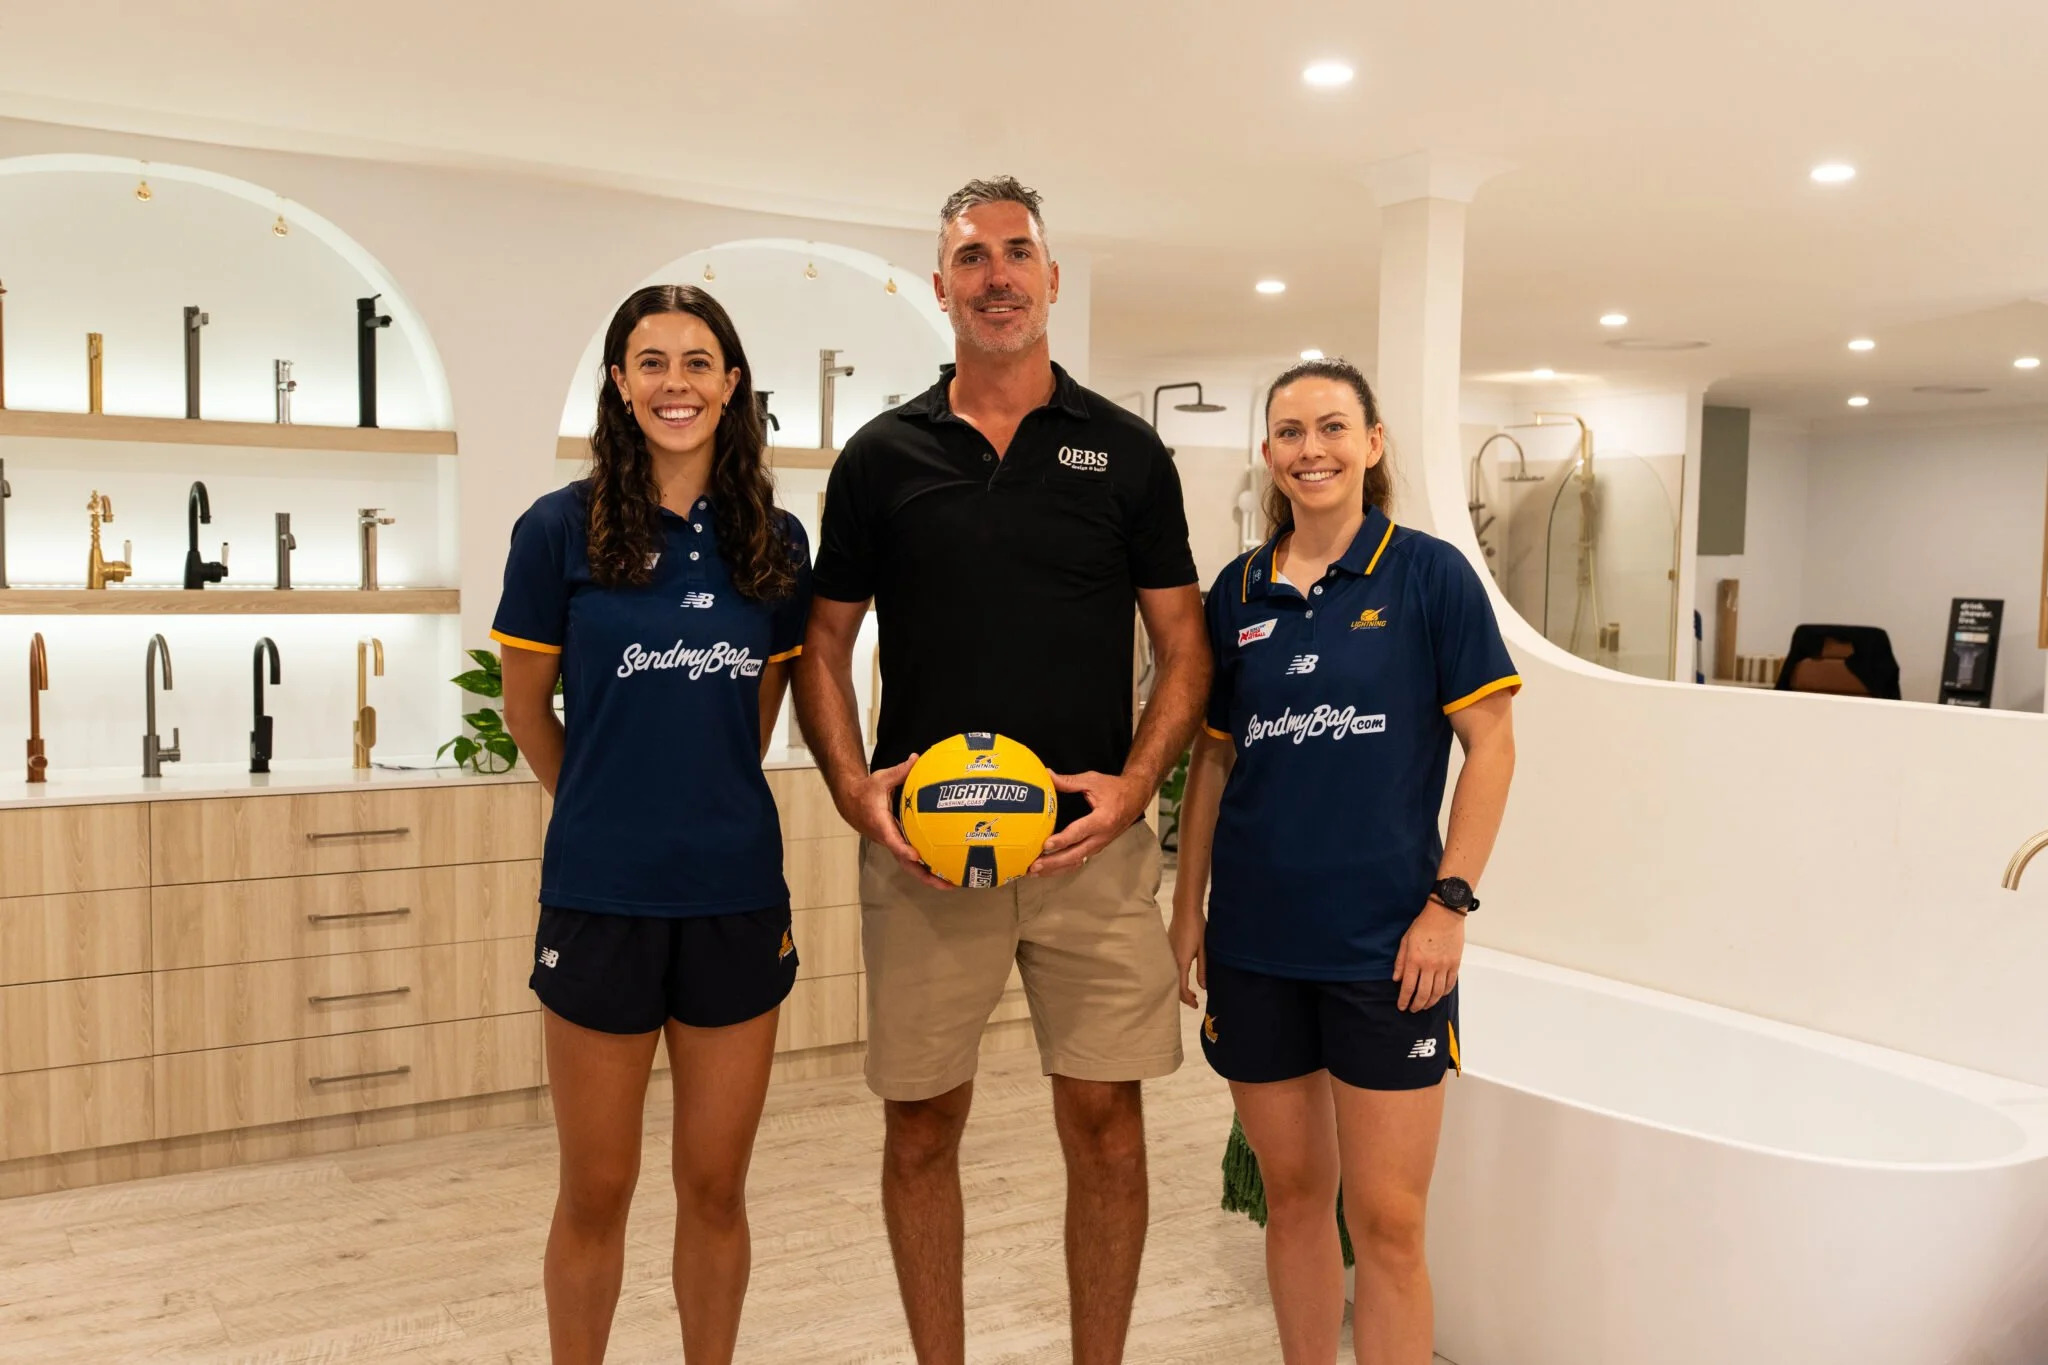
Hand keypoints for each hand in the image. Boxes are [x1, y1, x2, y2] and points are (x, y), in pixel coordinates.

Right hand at [830, 753, 952, 890]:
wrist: (850, 803)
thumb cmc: (865, 791)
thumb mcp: (880, 778)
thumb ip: (899, 771)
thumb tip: (916, 758)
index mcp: (881, 825)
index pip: (893, 841)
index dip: (904, 849)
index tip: (917, 855)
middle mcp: (888, 839)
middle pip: (906, 863)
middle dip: (925, 876)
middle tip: (946, 883)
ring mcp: (893, 844)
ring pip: (910, 865)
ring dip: (929, 876)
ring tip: (951, 882)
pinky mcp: (897, 844)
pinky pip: (912, 859)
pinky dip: (926, 866)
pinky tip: (944, 867)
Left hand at [1029, 769, 1146, 875]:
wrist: (1136, 798)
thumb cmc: (1115, 789)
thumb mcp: (1093, 781)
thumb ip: (1069, 781)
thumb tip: (1047, 775)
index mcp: (1102, 819)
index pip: (1079, 832)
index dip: (1061, 840)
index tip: (1045, 845)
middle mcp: (1102, 836)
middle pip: (1076, 854)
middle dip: (1054, 862)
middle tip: (1034, 866)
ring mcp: (1100, 844)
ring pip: (1077, 861)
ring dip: (1056, 868)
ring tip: (1036, 871)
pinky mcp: (1097, 847)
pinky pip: (1080, 860)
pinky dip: (1064, 867)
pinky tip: (1049, 869)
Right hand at [1168, 908, 1205, 1008]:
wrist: (1185, 910)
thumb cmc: (1197, 928)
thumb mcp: (1203, 950)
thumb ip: (1203, 969)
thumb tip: (1203, 987)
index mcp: (1181, 962)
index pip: (1182, 988)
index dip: (1188, 999)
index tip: (1196, 1005)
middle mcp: (1171, 960)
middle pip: (1174, 985)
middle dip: (1183, 996)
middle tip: (1194, 1001)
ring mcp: (1167, 954)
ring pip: (1171, 977)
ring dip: (1179, 986)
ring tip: (1191, 991)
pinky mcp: (1167, 948)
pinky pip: (1170, 968)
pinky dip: (1176, 977)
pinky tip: (1184, 976)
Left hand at [1392, 900, 1465, 1012]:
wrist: (1445, 915)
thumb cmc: (1424, 925)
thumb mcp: (1405, 940)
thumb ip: (1400, 961)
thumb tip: (1396, 979)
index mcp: (1415, 960)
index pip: (1408, 987)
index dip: (1404, 1000)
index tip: (1402, 1006)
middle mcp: (1429, 966)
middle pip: (1423, 993)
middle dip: (1417, 1005)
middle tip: (1413, 1009)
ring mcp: (1444, 966)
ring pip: (1438, 992)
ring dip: (1430, 1002)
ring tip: (1425, 1006)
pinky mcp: (1455, 964)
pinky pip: (1450, 984)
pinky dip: (1444, 993)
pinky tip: (1439, 995)